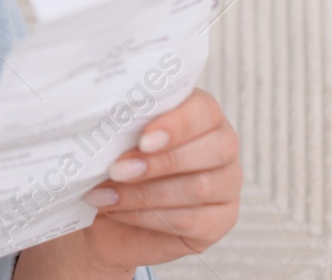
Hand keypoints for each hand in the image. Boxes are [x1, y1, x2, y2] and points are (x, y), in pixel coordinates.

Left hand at [72, 87, 241, 271]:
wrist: (105, 214)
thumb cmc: (113, 162)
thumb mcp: (115, 136)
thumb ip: (122, 123)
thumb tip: (104, 118)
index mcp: (201, 113)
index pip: (205, 111)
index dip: (177, 125)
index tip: (143, 140)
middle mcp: (223, 146)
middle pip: (213, 150)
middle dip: (160, 162)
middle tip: (116, 170)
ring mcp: (227, 185)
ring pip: (200, 187)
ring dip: (145, 192)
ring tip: (106, 194)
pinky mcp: (220, 221)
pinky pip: (191, 220)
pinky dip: (147, 216)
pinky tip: (117, 211)